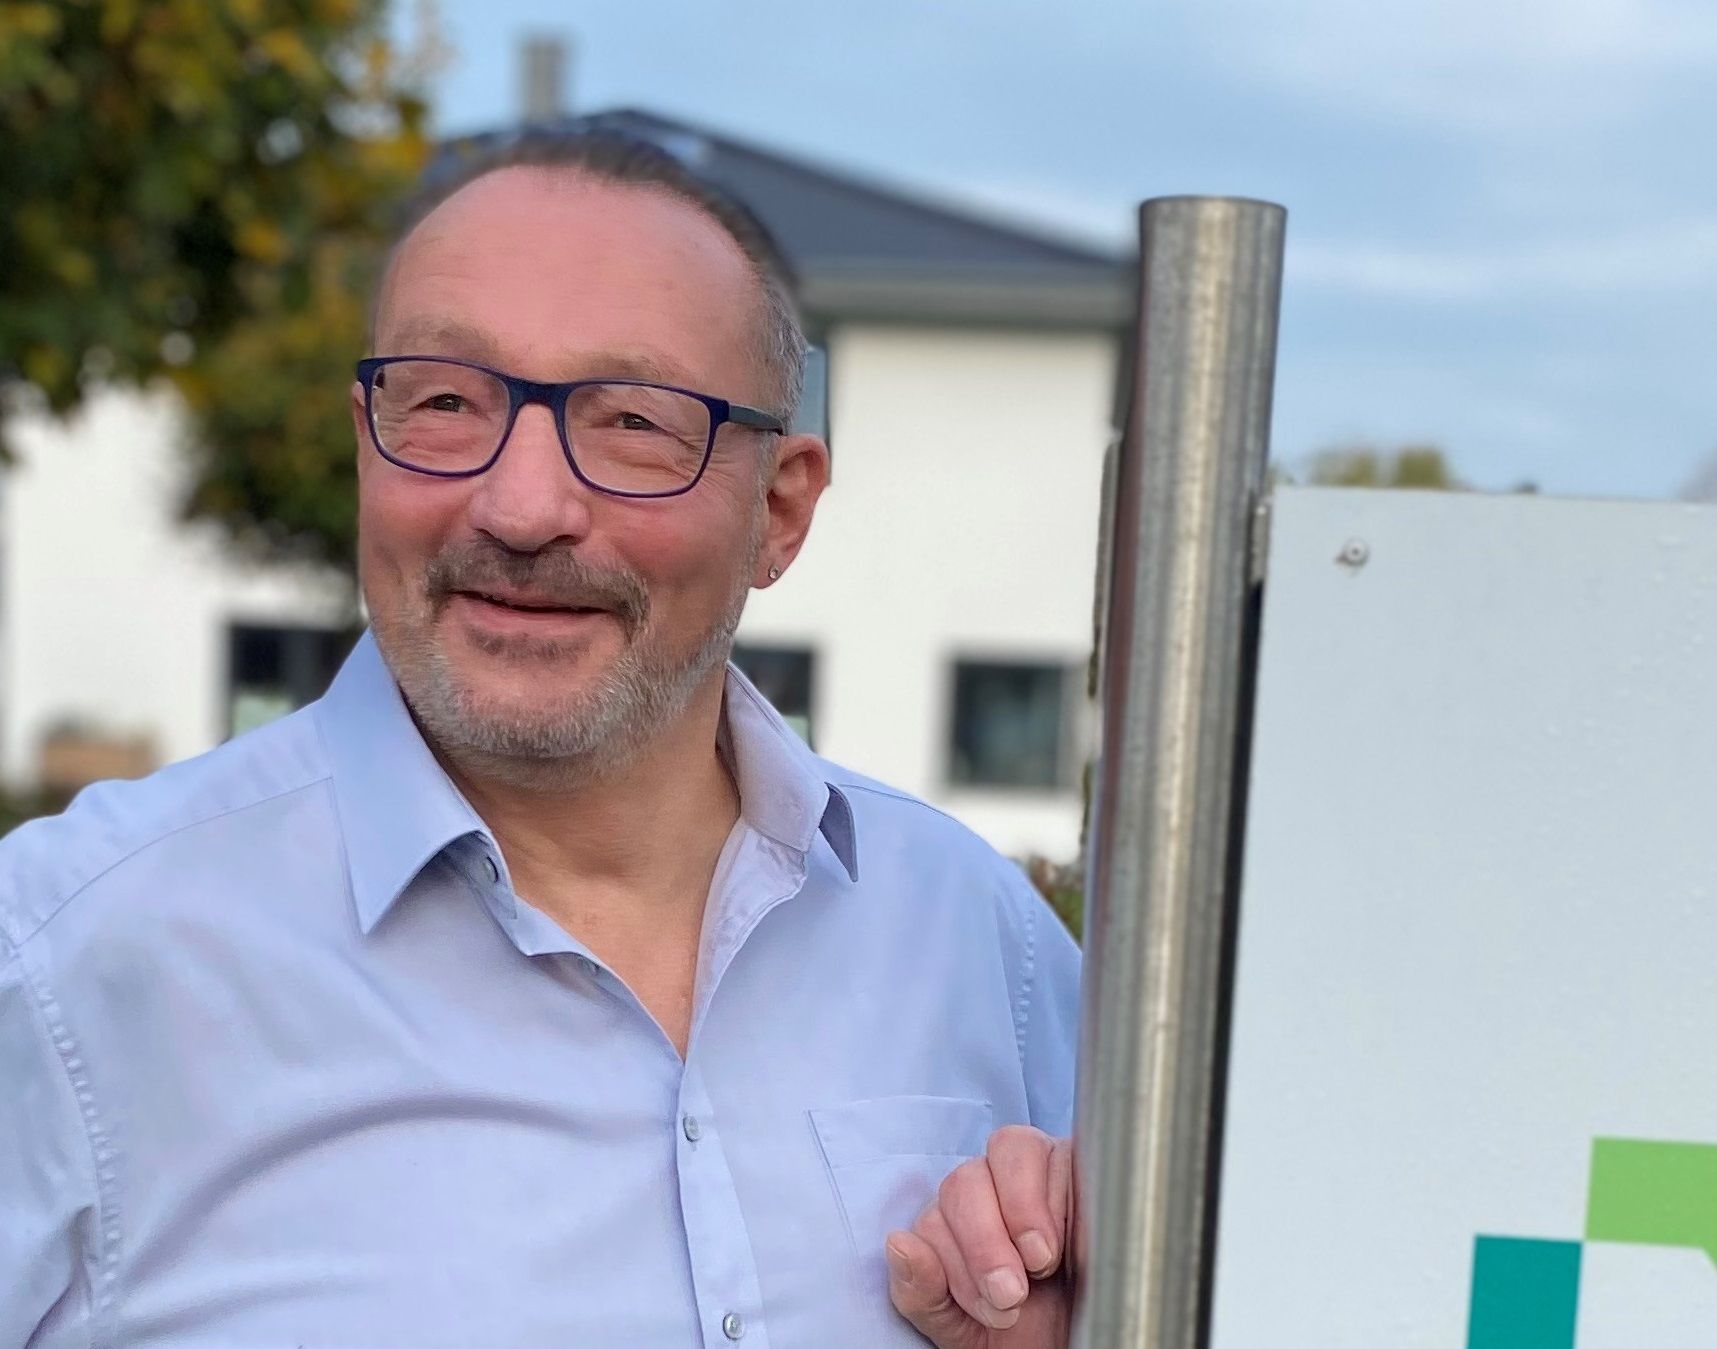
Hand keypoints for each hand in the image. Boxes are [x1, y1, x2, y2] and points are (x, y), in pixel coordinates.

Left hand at [885, 1126, 1072, 1347]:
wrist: (1080, 1339)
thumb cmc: (1020, 1332)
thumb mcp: (959, 1325)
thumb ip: (919, 1291)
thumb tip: (898, 1244)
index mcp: (953, 1219)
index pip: (934, 1217)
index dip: (956, 1263)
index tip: (988, 1308)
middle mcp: (989, 1183)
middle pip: (965, 1180)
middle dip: (984, 1244)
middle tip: (1011, 1294)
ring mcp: (1036, 1164)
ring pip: (1010, 1148)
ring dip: (1021, 1212)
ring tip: (1041, 1263)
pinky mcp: (1078, 1161)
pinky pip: (1061, 1154)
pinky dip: (1061, 1196)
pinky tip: (1068, 1241)